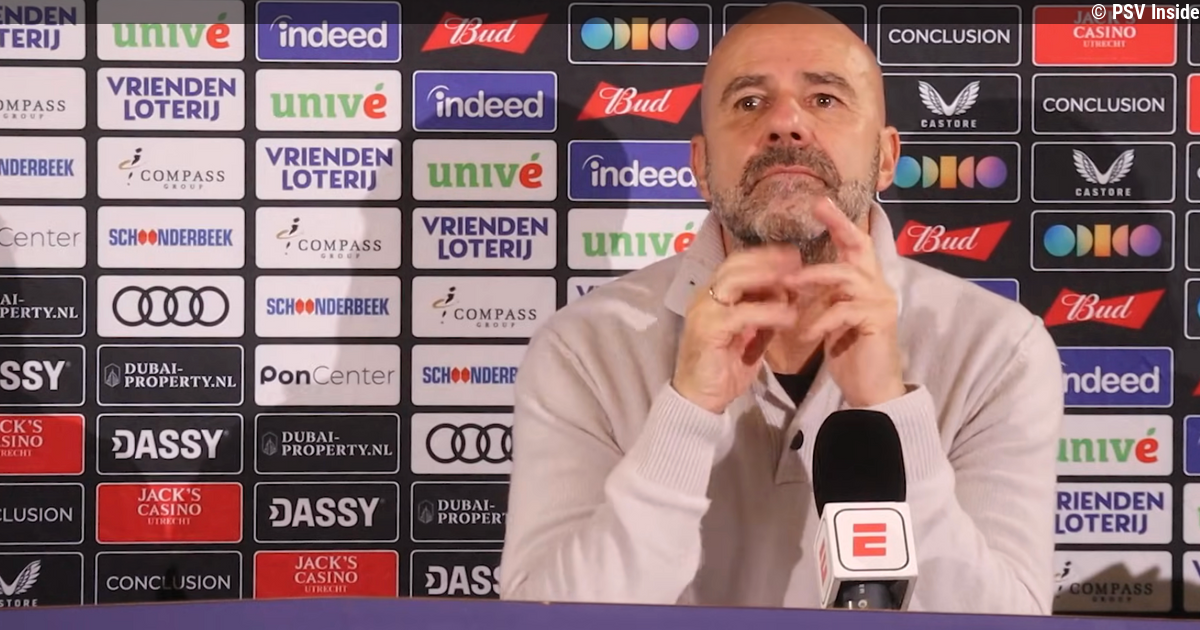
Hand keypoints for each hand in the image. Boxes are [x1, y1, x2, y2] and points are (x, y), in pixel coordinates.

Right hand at [672, 245, 803, 413]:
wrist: (699, 399)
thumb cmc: (723, 368)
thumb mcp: (750, 335)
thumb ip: (764, 315)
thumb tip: (789, 296)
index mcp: (712, 296)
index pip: (737, 264)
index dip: (765, 256)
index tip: (793, 255)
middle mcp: (704, 297)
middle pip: (735, 265)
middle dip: (768, 260)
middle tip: (797, 260)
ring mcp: (703, 311)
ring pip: (735, 280)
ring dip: (768, 278)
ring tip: (794, 281)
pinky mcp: (708, 329)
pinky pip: (742, 313)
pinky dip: (768, 312)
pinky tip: (788, 316)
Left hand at [785, 197, 905, 407]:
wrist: (871, 391)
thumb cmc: (849, 355)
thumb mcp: (829, 319)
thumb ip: (822, 296)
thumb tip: (793, 278)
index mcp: (865, 283)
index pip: (855, 244)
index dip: (839, 222)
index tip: (820, 201)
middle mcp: (878, 286)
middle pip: (860, 245)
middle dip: (839, 224)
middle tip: (818, 206)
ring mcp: (881, 302)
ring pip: (846, 276)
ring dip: (813, 279)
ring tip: (789, 287)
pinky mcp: (878, 323)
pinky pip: (843, 310)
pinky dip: (819, 320)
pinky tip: (805, 334)